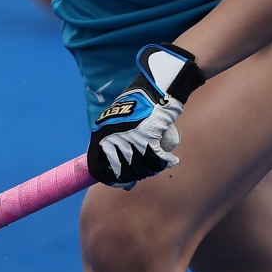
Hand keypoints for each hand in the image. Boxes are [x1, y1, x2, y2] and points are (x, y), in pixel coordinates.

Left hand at [87, 43, 203, 187]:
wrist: (152, 88)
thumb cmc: (135, 108)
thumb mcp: (117, 126)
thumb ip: (117, 149)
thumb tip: (125, 183)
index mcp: (100, 135)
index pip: (100, 169)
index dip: (113, 180)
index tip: (125, 183)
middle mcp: (112, 139)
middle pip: (125, 171)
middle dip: (137, 175)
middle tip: (145, 171)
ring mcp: (130, 138)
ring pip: (142, 167)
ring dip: (152, 170)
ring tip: (157, 165)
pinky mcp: (148, 136)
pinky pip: (158, 158)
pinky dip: (166, 161)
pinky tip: (171, 160)